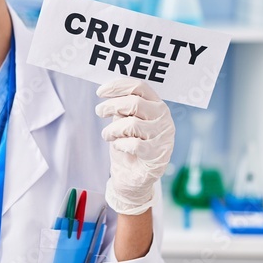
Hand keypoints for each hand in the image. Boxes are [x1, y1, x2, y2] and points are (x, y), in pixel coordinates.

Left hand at [94, 78, 174, 215]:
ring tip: (107, 135)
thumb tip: (107, 91)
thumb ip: (122, 107)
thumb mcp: (124, 121)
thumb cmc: (129, 144)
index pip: (140, 87)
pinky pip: (133, 145)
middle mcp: (164, 119)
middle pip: (134, 103)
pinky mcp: (157, 155)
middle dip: (111, 106)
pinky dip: (120, 144)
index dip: (118, 86)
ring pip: (131, 124)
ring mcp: (163, 137)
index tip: (100, 92)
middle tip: (99, 111)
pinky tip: (119, 146)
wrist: (133, 176)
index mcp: (157, 106)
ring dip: (112, 129)